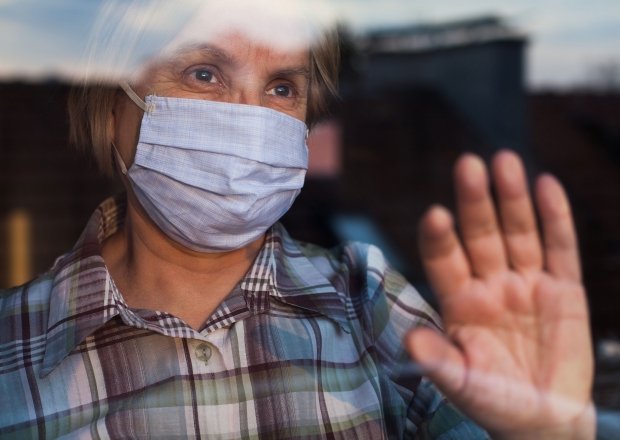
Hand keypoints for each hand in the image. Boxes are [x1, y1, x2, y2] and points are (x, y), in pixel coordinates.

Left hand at [406, 151, 594, 438]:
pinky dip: (555, 218)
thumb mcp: (463, 384)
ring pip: (518, 232)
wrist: (543, 419)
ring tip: (505, 161)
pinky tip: (546, 185)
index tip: (436, 215)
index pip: (443, 259)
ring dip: (512, 198)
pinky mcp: (563, 289)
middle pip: (480, 234)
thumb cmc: (494, 402)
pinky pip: (560, 248)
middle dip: (475, 201)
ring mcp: (526, 283)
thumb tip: (410, 340)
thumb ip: (438, 361)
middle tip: (468, 164)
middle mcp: (489, 284)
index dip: (439, 238)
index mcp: (459, 301)